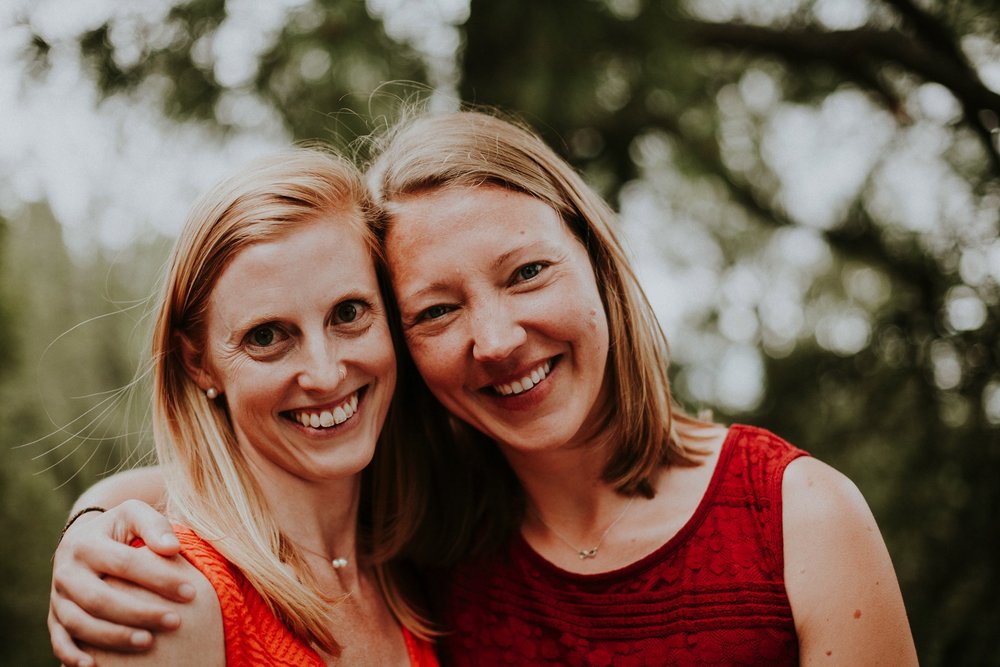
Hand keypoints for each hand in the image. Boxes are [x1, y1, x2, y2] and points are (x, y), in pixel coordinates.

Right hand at [48, 500, 196, 665]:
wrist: (82, 539)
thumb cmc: (120, 528)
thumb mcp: (135, 514)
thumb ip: (154, 526)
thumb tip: (172, 548)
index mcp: (86, 544)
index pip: (125, 563)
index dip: (159, 578)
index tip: (191, 592)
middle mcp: (66, 572)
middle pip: (100, 598)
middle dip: (138, 613)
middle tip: (175, 622)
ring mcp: (57, 597)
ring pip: (80, 623)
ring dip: (113, 636)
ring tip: (149, 643)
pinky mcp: (54, 617)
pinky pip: (59, 640)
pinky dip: (72, 655)